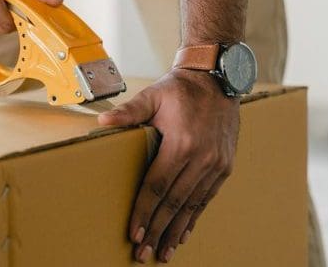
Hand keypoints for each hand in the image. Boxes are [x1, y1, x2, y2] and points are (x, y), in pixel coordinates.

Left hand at [98, 69, 238, 263]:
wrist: (218, 78)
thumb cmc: (180, 88)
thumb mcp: (153, 95)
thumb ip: (129, 111)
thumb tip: (103, 122)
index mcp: (182, 143)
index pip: (157, 187)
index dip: (144, 212)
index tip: (133, 234)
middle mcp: (202, 158)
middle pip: (174, 203)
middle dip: (156, 230)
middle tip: (143, 253)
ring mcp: (216, 164)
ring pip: (192, 206)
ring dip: (175, 231)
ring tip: (163, 252)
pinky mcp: (224, 166)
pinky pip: (206, 198)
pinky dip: (194, 218)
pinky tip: (182, 233)